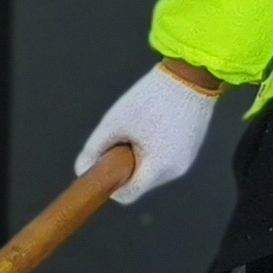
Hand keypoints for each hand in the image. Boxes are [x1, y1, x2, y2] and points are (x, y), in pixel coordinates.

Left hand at [76, 64, 219, 202]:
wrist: (190, 77)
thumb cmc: (150, 99)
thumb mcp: (115, 122)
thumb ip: (95, 149)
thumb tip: (81, 169)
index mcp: (158, 167)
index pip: (127, 195)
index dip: (111, 185)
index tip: (104, 165)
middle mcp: (176, 170)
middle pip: (140, 183)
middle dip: (126, 168)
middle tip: (122, 140)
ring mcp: (187, 160)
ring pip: (152, 172)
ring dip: (140, 159)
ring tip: (140, 131)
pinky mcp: (192, 150)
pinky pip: (166, 161)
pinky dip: (154, 152)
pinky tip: (154, 128)